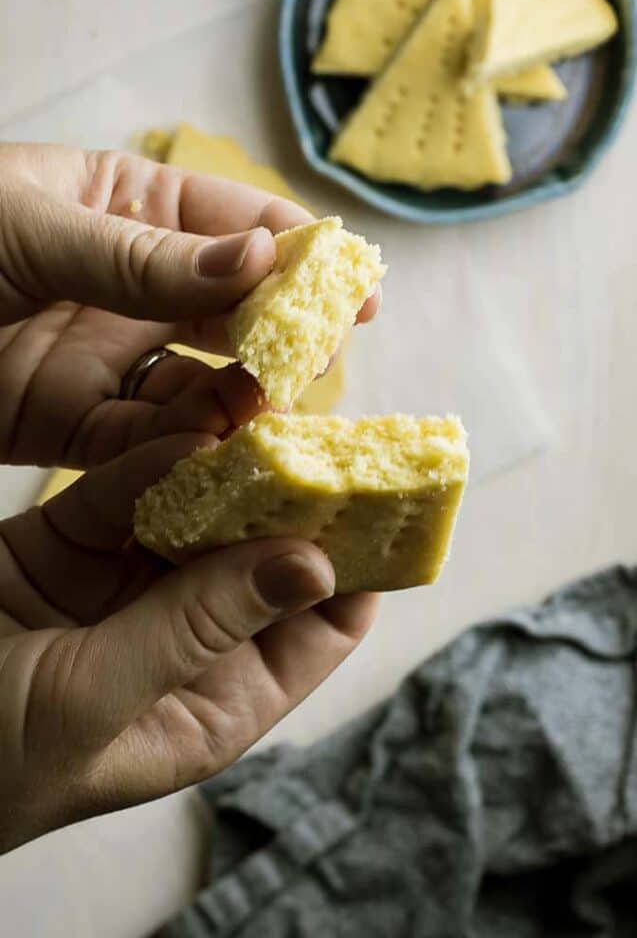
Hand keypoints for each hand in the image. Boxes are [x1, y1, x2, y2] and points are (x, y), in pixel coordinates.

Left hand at [0, 143, 379, 467]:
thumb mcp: (34, 226)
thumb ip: (146, 256)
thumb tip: (263, 258)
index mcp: (128, 206)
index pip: (237, 223)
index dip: (302, 254)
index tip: (358, 289)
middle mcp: (132, 285)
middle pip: (232, 309)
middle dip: (283, 335)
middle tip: (324, 362)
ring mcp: (108, 357)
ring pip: (201, 383)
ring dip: (241, 400)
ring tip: (277, 415)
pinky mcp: (78, 426)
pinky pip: (147, 442)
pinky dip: (182, 450)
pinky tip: (213, 451)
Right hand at [0, 435, 378, 852]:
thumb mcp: (91, 701)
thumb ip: (195, 628)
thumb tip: (310, 564)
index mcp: (211, 700)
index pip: (318, 625)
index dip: (356, 561)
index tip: (383, 492)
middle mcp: (184, 637)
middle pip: (264, 551)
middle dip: (292, 492)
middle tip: (328, 419)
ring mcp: (126, 584)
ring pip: (198, 507)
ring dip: (227, 459)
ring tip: (265, 399)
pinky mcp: (69, 541)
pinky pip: (126, 489)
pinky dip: (151, 457)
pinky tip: (184, 419)